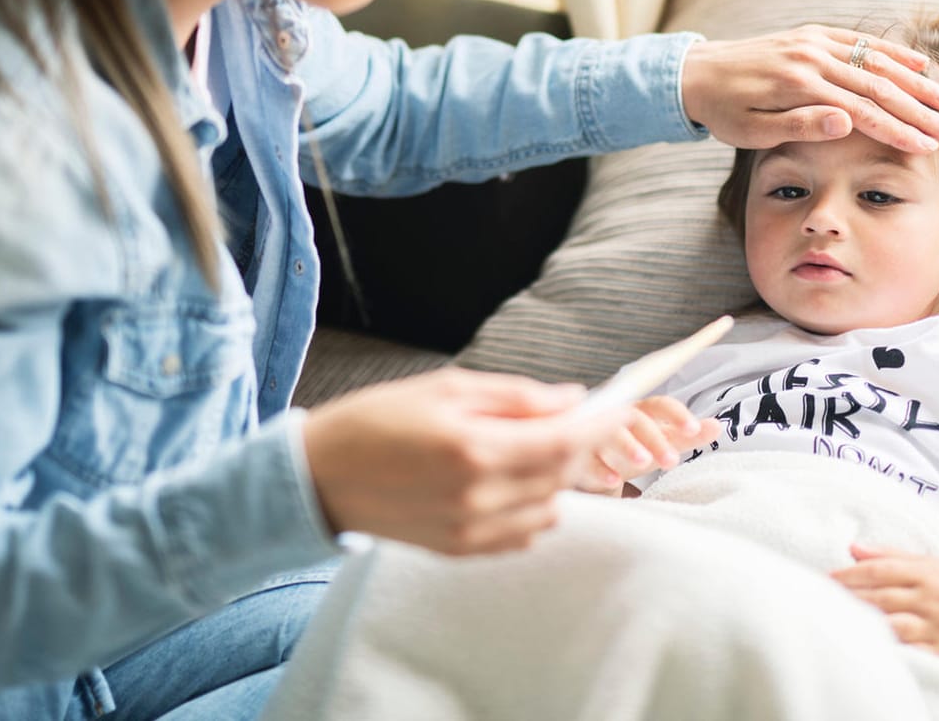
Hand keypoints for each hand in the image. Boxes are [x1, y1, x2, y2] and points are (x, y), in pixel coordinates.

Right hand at [301, 369, 625, 554]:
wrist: (319, 478)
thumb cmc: (377, 420)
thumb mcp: (446, 388)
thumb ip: (514, 397)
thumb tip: (572, 399)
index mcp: (474, 449)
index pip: (563, 441)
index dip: (599, 423)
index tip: (618, 407)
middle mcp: (478, 497)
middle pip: (562, 475)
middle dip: (577, 445)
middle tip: (569, 420)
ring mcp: (471, 531)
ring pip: (551, 508)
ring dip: (554, 478)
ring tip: (525, 450)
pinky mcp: (462, 551)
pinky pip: (525, 534)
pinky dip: (532, 507)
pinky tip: (508, 482)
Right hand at [573, 396, 721, 493]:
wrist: (590, 457)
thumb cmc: (632, 445)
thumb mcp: (661, 441)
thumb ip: (685, 435)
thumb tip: (719, 426)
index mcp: (641, 410)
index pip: (660, 405)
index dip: (678, 414)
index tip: (694, 429)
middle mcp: (617, 416)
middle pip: (635, 418)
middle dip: (654, 438)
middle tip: (672, 461)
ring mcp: (595, 432)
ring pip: (609, 433)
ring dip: (627, 445)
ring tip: (644, 463)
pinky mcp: (579, 452)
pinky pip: (587, 457)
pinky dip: (601, 468)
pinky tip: (615, 481)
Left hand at [680, 25, 938, 153]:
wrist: (696, 72)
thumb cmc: (724, 111)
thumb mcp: (752, 130)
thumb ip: (800, 125)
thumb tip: (846, 123)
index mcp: (799, 85)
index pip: (862, 111)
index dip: (898, 130)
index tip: (928, 147)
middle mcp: (812, 57)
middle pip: (879, 85)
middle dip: (920, 109)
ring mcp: (814, 42)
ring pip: (876, 61)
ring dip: (916, 81)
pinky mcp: (813, 35)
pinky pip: (860, 41)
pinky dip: (892, 51)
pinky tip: (920, 63)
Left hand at [829, 543, 938, 663]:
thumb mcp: (929, 563)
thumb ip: (889, 555)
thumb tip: (852, 547)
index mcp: (924, 572)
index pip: (879, 571)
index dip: (849, 574)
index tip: (824, 579)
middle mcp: (930, 597)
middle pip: (881, 597)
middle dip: (849, 598)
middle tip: (818, 601)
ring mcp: (937, 625)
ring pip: (895, 624)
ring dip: (866, 624)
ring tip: (839, 623)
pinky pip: (915, 651)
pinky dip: (894, 650)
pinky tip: (872, 648)